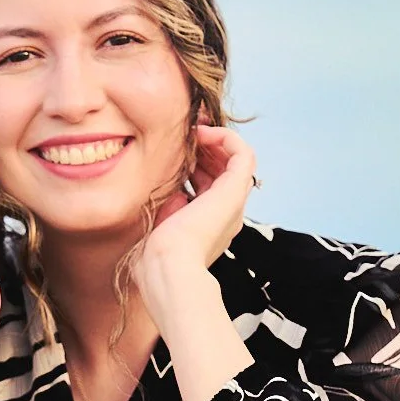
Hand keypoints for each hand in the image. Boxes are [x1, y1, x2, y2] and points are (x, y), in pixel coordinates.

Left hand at [141, 124, 256, 279]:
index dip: (193, 163)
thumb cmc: (156, 255)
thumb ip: (168, 207)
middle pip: (223, 170)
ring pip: (235, 160)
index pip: (208, 185)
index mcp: (209, 225)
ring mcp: (233, 202)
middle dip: (204, 149)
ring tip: (193, 133)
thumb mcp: (159, 225)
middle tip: (183, 138)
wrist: (167, 267)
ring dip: (215, 141)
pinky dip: (226, 138)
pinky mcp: (234, 190)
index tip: (172, 152)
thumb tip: (172, 188)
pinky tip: (203, 134)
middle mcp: (227, 213)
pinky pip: (244, 154)